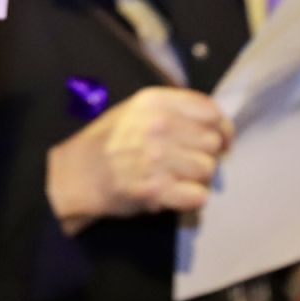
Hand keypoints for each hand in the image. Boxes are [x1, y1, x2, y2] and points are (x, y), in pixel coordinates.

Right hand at [45, 87, 232, 233]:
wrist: (77, 174)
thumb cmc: (110, 141)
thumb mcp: (137, 109)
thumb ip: (175, 109)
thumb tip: (218, 124)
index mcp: (154, 102)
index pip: (210, 111)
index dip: (222, 128)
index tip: (222, 140)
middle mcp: (158, 126)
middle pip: (212, 142)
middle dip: (207, 154)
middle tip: (189, 162)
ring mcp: (156, 158)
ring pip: (208, 170)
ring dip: (198, 178)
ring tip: (178, 178)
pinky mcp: (155, 189)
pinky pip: (198, 195)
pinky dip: (191, 198)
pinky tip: (176, 194)